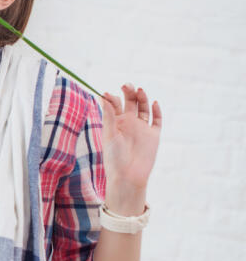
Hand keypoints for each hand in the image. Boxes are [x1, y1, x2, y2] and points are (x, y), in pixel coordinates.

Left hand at [100, 84, 162, 212]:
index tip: (108, 93)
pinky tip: (154, 103)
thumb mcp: (109, 134)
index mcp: (115, 122)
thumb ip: (109, 116)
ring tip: (139, 90)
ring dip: (142, 98)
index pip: (115, 104)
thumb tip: (103, 95)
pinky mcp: (153, 135)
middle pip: (130, 102)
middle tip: (126, 85)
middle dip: (129, 92)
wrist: (128, 175)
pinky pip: (156, 120)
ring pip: (143, 108)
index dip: (112, 97)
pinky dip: (157, 111)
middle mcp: (128, 123)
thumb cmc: (114, 157)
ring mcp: (141, 128)